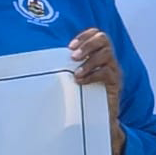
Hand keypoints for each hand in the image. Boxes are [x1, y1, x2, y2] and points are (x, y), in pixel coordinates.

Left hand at [70, 27, 126, 154]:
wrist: (98, 120)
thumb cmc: (82, 97)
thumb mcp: (74, 78)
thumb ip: (66, 66)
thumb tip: (40, 59)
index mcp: (98, 55)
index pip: (96, 34)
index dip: (84, 36)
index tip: (70, 46)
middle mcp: (108, 60)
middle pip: (103, 39)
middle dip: (87, 45)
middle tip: (73, 56)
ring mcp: (113, 71)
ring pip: (107, 55)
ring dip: (89, 61)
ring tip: (76, 72)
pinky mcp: (115, 85)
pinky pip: (107, 73)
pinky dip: (93, 75)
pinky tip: (81, 81)